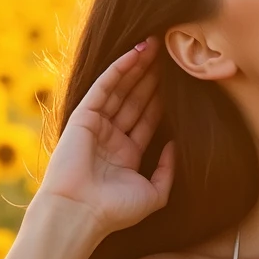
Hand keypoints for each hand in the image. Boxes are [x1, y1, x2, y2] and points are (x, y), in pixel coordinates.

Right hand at [35, 38, 175, 236]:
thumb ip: (167, 171)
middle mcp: (110, 138)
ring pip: (121, 89)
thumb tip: (176, 146)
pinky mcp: (83, 116)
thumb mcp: (153, 195)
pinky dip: (119, 69)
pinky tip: (136, 52)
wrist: (80, 213)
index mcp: (125, 155)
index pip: (146, 119)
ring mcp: (96, 126)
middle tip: (168, 53)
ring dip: (138, 66)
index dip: (160, 98)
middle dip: (151, 77)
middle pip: (135, 99)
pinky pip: (104, 86)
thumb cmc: (115, 211)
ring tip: (156, 45)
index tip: (178, 80)